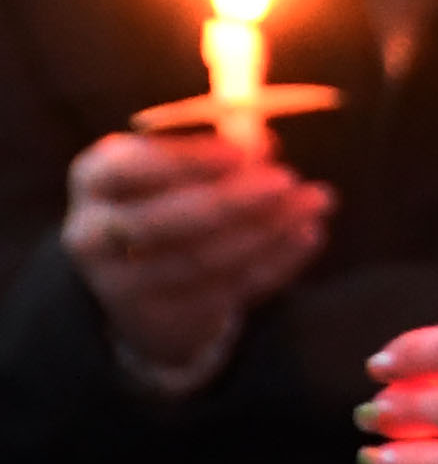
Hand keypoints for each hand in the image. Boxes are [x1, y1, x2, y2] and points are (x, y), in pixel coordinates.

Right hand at [65, 128, 330, 386]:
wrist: (145, 278)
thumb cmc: (172, 197)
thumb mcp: (184, 165)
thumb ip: (220, 151)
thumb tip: (261, 145)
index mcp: (95, 179)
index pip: (129, 168)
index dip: (187, 159)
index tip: (244, 152)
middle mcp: (94, 233)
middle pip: (165, 220)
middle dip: (233, 200)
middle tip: (289, 179)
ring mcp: (119, 283)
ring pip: (200, 260)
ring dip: (267, 230)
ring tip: (317, 201)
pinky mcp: (158, 318)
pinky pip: (225, 291)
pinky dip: (274, 262)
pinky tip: (307, 235)